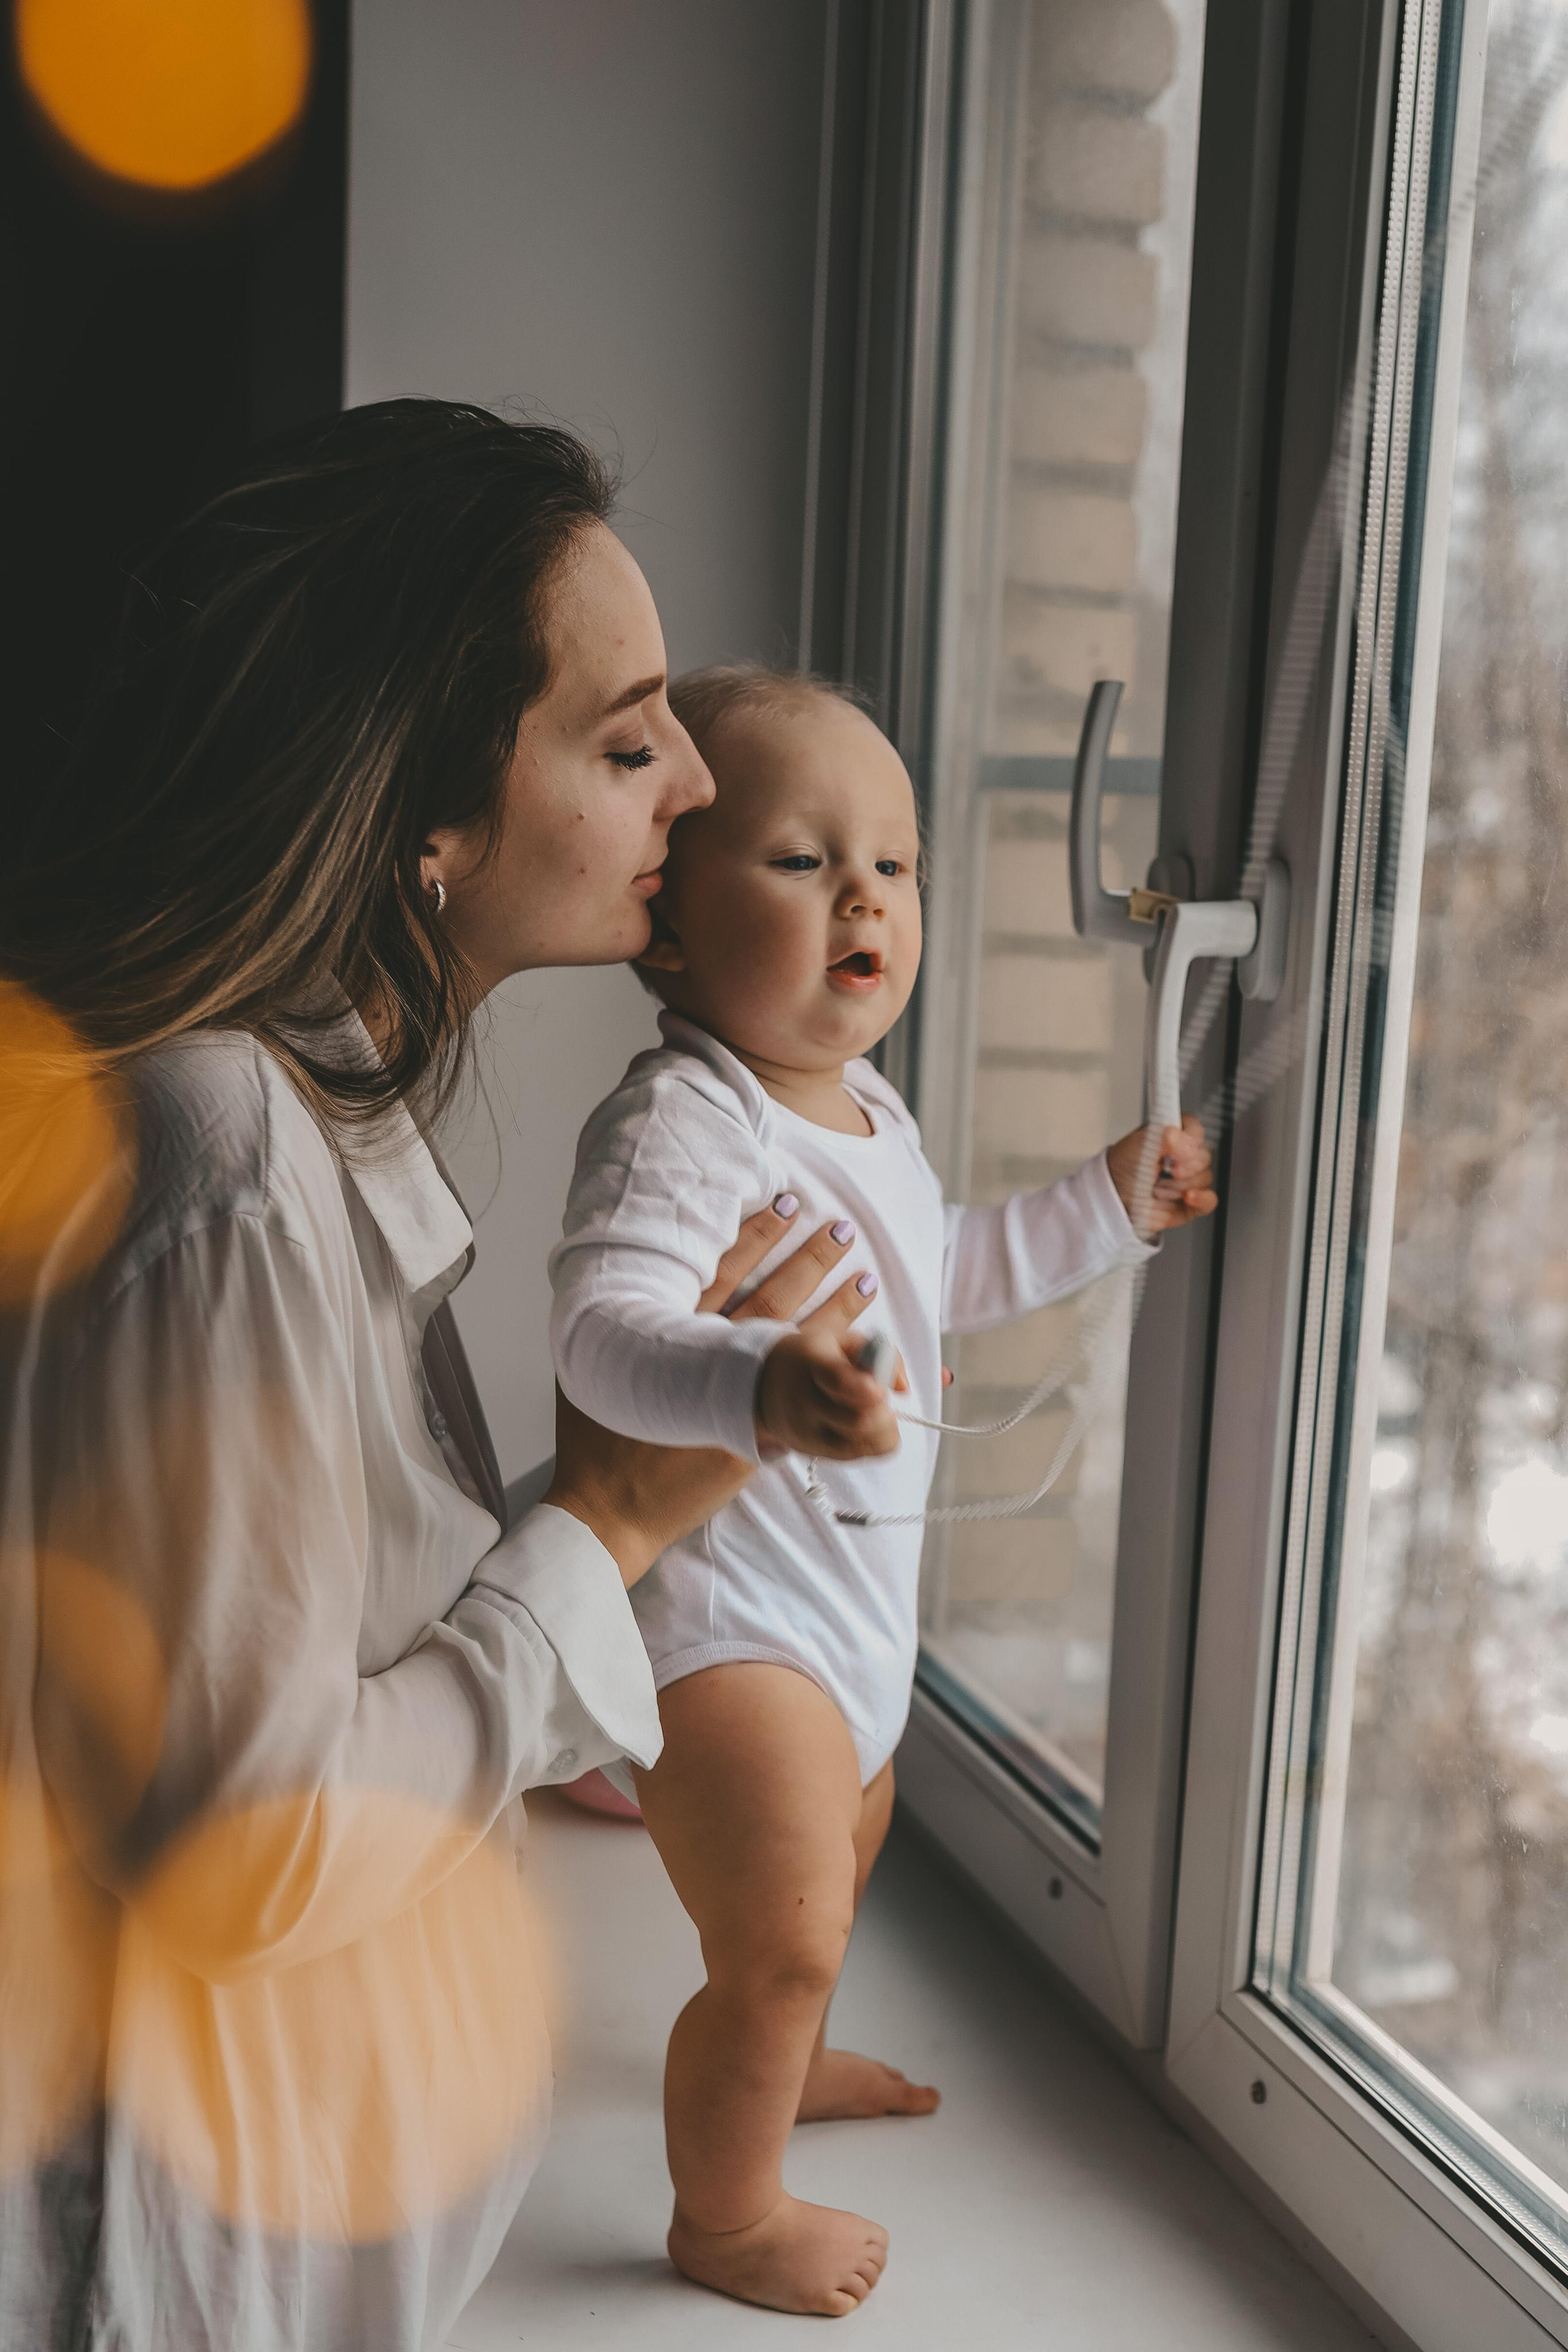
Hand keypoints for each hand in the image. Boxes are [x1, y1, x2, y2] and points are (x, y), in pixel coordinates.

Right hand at [544, 1200, 876, 1583]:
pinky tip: (872, 1372)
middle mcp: (709, 1360)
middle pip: (770, 1299)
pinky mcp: (756, 1436)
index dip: (756, 1236)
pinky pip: (814, 1404)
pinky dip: (846, 1385)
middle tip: (842, 1229)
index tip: (787, 1204)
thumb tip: (608, 1290)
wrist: (608, 1507)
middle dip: (809, 1262)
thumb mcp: (590, 1372)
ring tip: (866, 1281)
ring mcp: (737, 1399)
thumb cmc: (593, 1444)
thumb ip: (611, 1331)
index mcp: (670, 1335)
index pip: (724, 1271)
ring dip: (836, 1311)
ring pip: (797, 1344)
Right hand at [754, 1325, 900, 1459]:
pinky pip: (852, 1457)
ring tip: (877, 1415)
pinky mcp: (809, 1450)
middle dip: (884, 1414)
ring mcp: (805, 1431)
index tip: (880, 1392)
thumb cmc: (812, 1357)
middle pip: (857, 1421)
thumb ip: (881, 1352)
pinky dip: (869, 1444)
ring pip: (857, 1447)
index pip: (838, 1380)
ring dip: (881, 1433)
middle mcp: (804, 1400)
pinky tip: (865, 1428)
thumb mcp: (841, 1339)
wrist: (762, 1383)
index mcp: (813, 1361)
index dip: (866, 1390)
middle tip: (882, 1401)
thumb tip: (902, 1388)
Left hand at [1105, 1115, 1216, 1236]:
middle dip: (1185, 1164)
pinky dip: (1201, 1198)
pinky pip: (1210, 1200)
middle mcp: (1184, 1156)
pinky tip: (1187, 1196)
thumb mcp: (1137, 1145)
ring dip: (1178, 1185)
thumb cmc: (1122, 1169)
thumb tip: (1189, 1145)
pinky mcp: (1192, 1202)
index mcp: (1173, 1136)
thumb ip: (1165, 1137)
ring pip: (1205, 1177)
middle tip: (1166, 1168)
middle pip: (1204, 1154)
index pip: (1195, 1128)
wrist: (1113, 1199)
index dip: (1190, 1137)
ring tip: (1157, 1186)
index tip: (1176, 1146)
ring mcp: (1189, 1179)